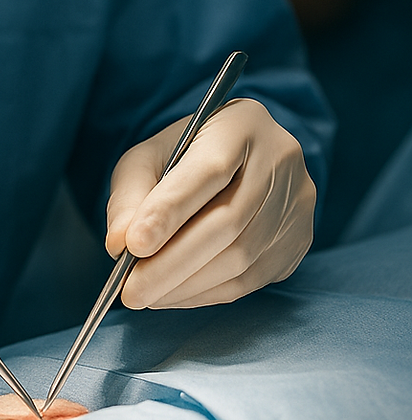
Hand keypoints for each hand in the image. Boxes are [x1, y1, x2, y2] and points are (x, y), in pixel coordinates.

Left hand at [105, 98, 315, 307]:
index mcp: (241, 123)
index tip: (133, 246)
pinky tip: (174, 295)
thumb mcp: (148, 157)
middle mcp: (280, 159)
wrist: (240, 159)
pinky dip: (206, 293)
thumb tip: (119, 244)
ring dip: (187, 284)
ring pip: (242, 256)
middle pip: (229, 221)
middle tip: (131, 291)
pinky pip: (252, 278)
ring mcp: (296, 202)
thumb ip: (130, 195)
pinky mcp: (299, 239)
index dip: (170, 211)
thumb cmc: (184, 155)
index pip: (209, 171)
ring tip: (145, 295)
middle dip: (173, 263)